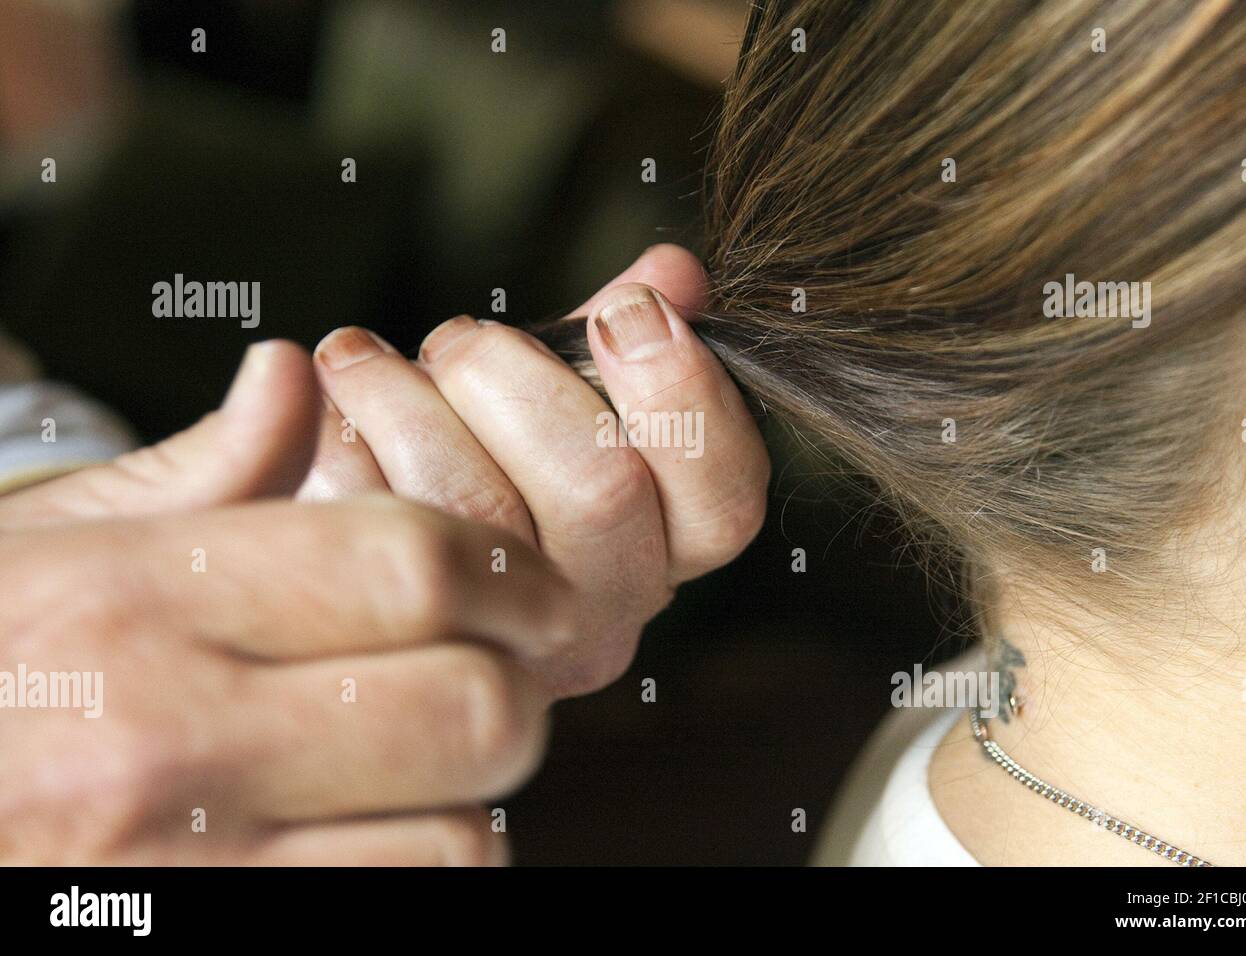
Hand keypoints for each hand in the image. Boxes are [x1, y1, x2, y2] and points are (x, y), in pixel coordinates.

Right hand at [0, 343, 575, 863]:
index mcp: (137, 600)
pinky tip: (375, 837)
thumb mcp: (43, 545)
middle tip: (496, 677)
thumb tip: (294, 375)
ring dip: (474, 799)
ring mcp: (180, 874)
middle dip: (516, 689)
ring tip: (430, 769)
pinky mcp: (198, 950)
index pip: (408, 562)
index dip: (511, 570)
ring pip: (456, 838)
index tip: (534, 588)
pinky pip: (393, 914)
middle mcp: (163, 737)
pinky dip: (418, 873)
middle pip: (468, 705)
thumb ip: (194, 469)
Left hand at [299, 245, 770, 695]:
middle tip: (454, 338)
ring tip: (360, 359)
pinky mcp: (402, 640)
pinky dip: (343, 442)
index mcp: (662, 549)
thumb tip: (677, 271)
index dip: (685, 395)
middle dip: (514, 376)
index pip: (724, 502)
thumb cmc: (458, 451)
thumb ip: (612, 335)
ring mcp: (508, 640)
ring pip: (480, 505)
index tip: (623, 310)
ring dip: (409, 398)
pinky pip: (377, 523)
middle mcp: (603, 612)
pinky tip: (327, 417)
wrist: (329, 553)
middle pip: (603, 487)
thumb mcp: (545, 389)